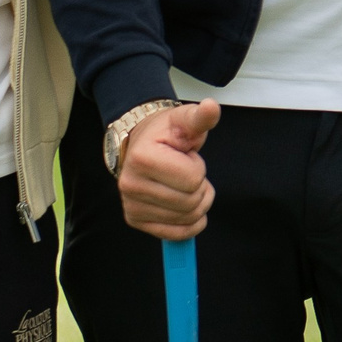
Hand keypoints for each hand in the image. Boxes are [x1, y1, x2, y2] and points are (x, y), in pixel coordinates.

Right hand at [119, 100, 218, 240]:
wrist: (139, 144)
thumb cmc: (166, 134)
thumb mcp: (183, 121)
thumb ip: (200, 117)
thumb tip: (211, 107)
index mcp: (143, 158)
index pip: (193, 179)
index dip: (198, 167)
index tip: (185, 157)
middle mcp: (130, 184)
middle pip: (191, 202)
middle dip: (199, 187)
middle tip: (186, 172)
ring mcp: (131, 205)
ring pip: (188, 218)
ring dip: (196, 203)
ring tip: (183, 185)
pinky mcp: (135, 219)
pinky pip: (177, 234)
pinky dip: (189, 224)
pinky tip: (184, 206)